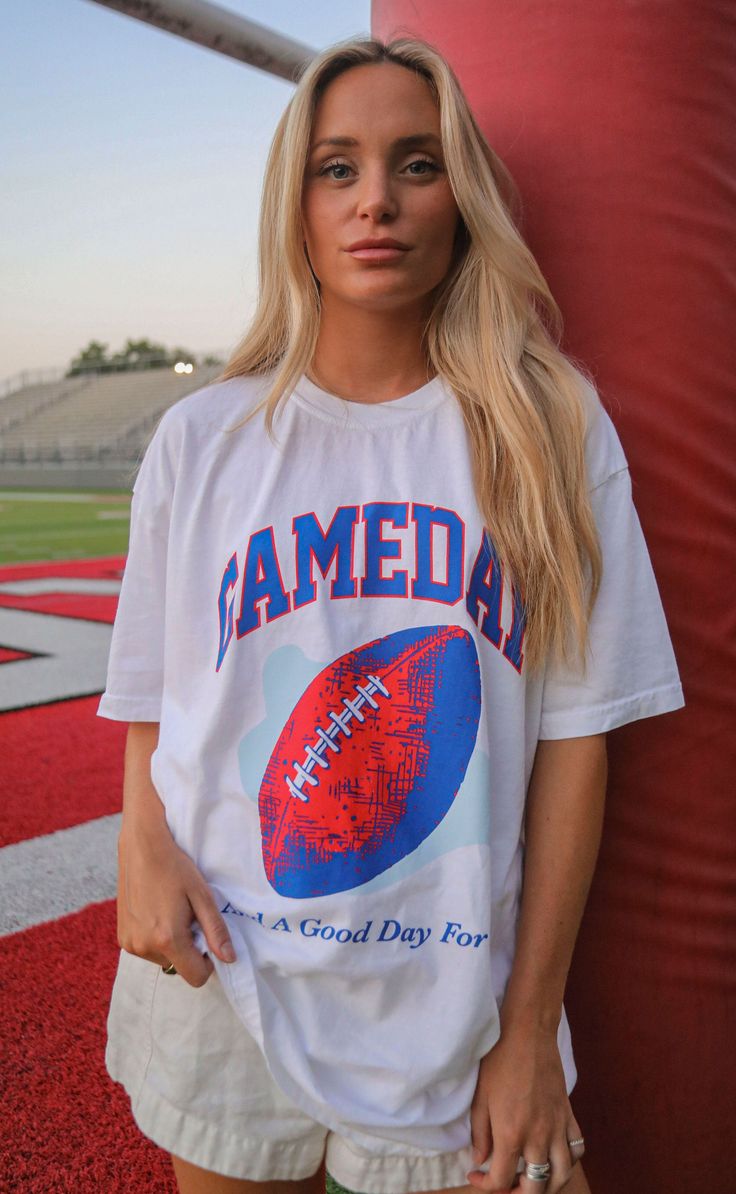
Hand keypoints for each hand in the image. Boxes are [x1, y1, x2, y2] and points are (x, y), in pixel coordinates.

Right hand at [116, 819, 235, 987]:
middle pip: (178, 966)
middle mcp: (144, 947)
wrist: (142, 846)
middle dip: (187, 948)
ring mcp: (129, 943)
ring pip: (162, 958)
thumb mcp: (202, 896)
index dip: (207, 962)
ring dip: (170, 942)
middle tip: (187, 915)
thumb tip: (229, 959)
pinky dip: (155, 937)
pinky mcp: (121, 937)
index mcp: (167, 939)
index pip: (195, 977)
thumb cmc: (175, 867)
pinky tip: (156, 911)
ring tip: (170, 910)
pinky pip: (147, 949)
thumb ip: (215, 930)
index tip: (205, 936)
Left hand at [466, 1021, 583, 1191]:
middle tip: (505, 1183)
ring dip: (547, 1184)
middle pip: (535, 1187)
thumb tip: (480, 1160)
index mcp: (511, 1133)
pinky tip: (553, 1155)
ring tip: (530, 1178)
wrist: (528, 1034)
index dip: (486, 1185)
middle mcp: (538, 1136)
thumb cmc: (499, 1061)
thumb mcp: (480, 1098)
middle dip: (518, 1193)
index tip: (475, 1174)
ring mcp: (558, 1127)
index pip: (501, 1180)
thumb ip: (480, 1134)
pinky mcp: (569, 1115)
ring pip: (562, 1175)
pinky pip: (577, 1149)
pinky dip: (568, 1161)